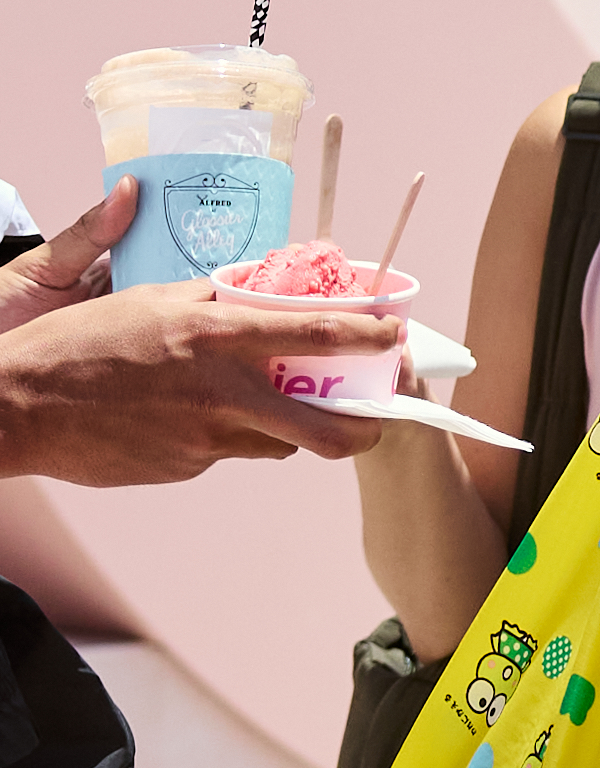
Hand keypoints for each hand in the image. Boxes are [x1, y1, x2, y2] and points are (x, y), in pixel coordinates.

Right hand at [0, 193, 398, 479]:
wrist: (21, 407)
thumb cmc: (81, 343)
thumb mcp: (153, 300)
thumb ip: (214, 301)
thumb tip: (258, 298)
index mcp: (218, 337)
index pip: (317, 336)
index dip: (367, 339)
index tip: (394, 339)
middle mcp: (222, 395)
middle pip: (324, 430)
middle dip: (362, 428)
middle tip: (373, 419)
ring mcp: (204, 441)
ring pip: (275, 443)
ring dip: (283, 428)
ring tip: (256, 403)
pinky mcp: (184, 470)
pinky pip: (223, 451)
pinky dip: (219, 434)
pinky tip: (178, 416)